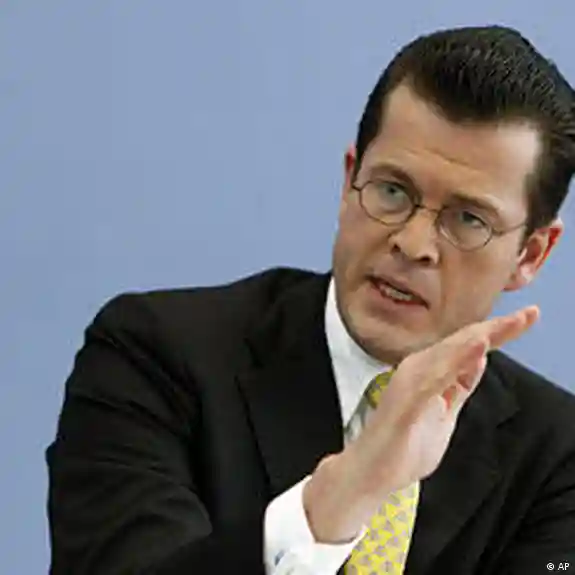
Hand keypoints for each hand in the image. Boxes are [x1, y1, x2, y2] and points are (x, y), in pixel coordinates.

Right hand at [303, 305, 538, 542]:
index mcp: (429, 372)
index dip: (498, 332)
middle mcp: (418, 369)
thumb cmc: (403, 446)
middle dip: (498, 328)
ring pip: (451, 353)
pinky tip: (478, 350)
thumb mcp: (445, 414)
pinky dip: (458, 361)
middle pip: (462, 343)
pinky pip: (436, 376)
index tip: (526, 318)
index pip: (468, 348)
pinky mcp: (406, 399)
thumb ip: (459, 386)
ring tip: (510, 323)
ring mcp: (410, 382)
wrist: (371, 473)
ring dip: (481, 337)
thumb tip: (478, 358)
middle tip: (529, 314)